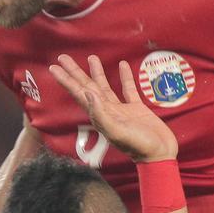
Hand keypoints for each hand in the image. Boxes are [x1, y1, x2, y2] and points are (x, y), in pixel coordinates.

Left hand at [49, 55, 178, 161]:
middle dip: (75, 72)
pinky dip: (125, 77)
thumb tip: (87, 93)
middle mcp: (106, 111)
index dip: (66, 81)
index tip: (54, 67)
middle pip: (87, 87)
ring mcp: (121, 109)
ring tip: (91, 57)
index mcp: (99, 116)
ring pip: (105, 86)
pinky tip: (122, 64)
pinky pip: (128, 89)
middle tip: (63, 57)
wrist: (159, 155)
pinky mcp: (136, 108)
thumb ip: (101, 114)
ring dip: (97, 72)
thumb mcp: (117, 132)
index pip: (78, 93)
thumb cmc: (138, 147)